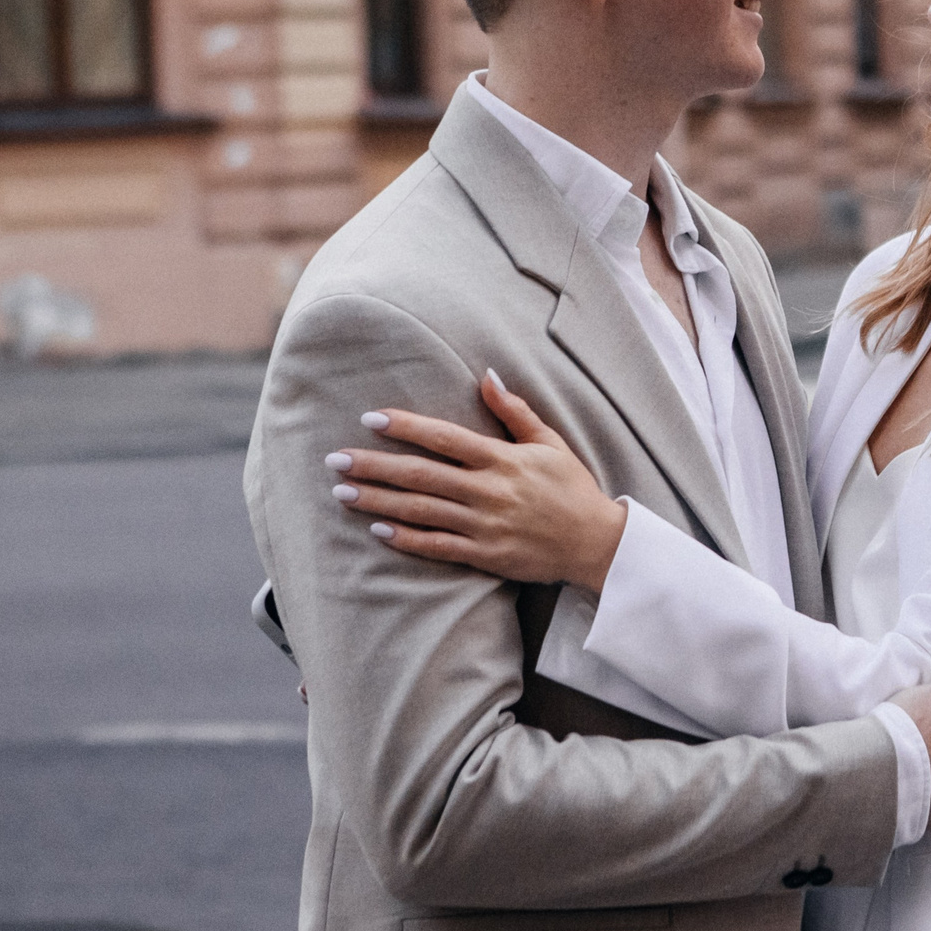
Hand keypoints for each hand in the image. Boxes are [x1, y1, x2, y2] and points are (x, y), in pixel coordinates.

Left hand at [328, 370, 626, 589]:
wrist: (596, 542)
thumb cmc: (572, 488)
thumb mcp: (550, 442)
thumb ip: (515, 411)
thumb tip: (486, 375)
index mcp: (503, 460)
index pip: (445, 438)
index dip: (406, 427)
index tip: (371, 419)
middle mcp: (489, 492)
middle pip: (421, 476)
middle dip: (374, 466)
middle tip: (335, 460)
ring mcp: (485, 526)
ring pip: (421, 511)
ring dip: (378, 502)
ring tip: (342, 493)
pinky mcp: (486, 556)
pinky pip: (438, 547)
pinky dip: (406, 539)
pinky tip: (377, 530)